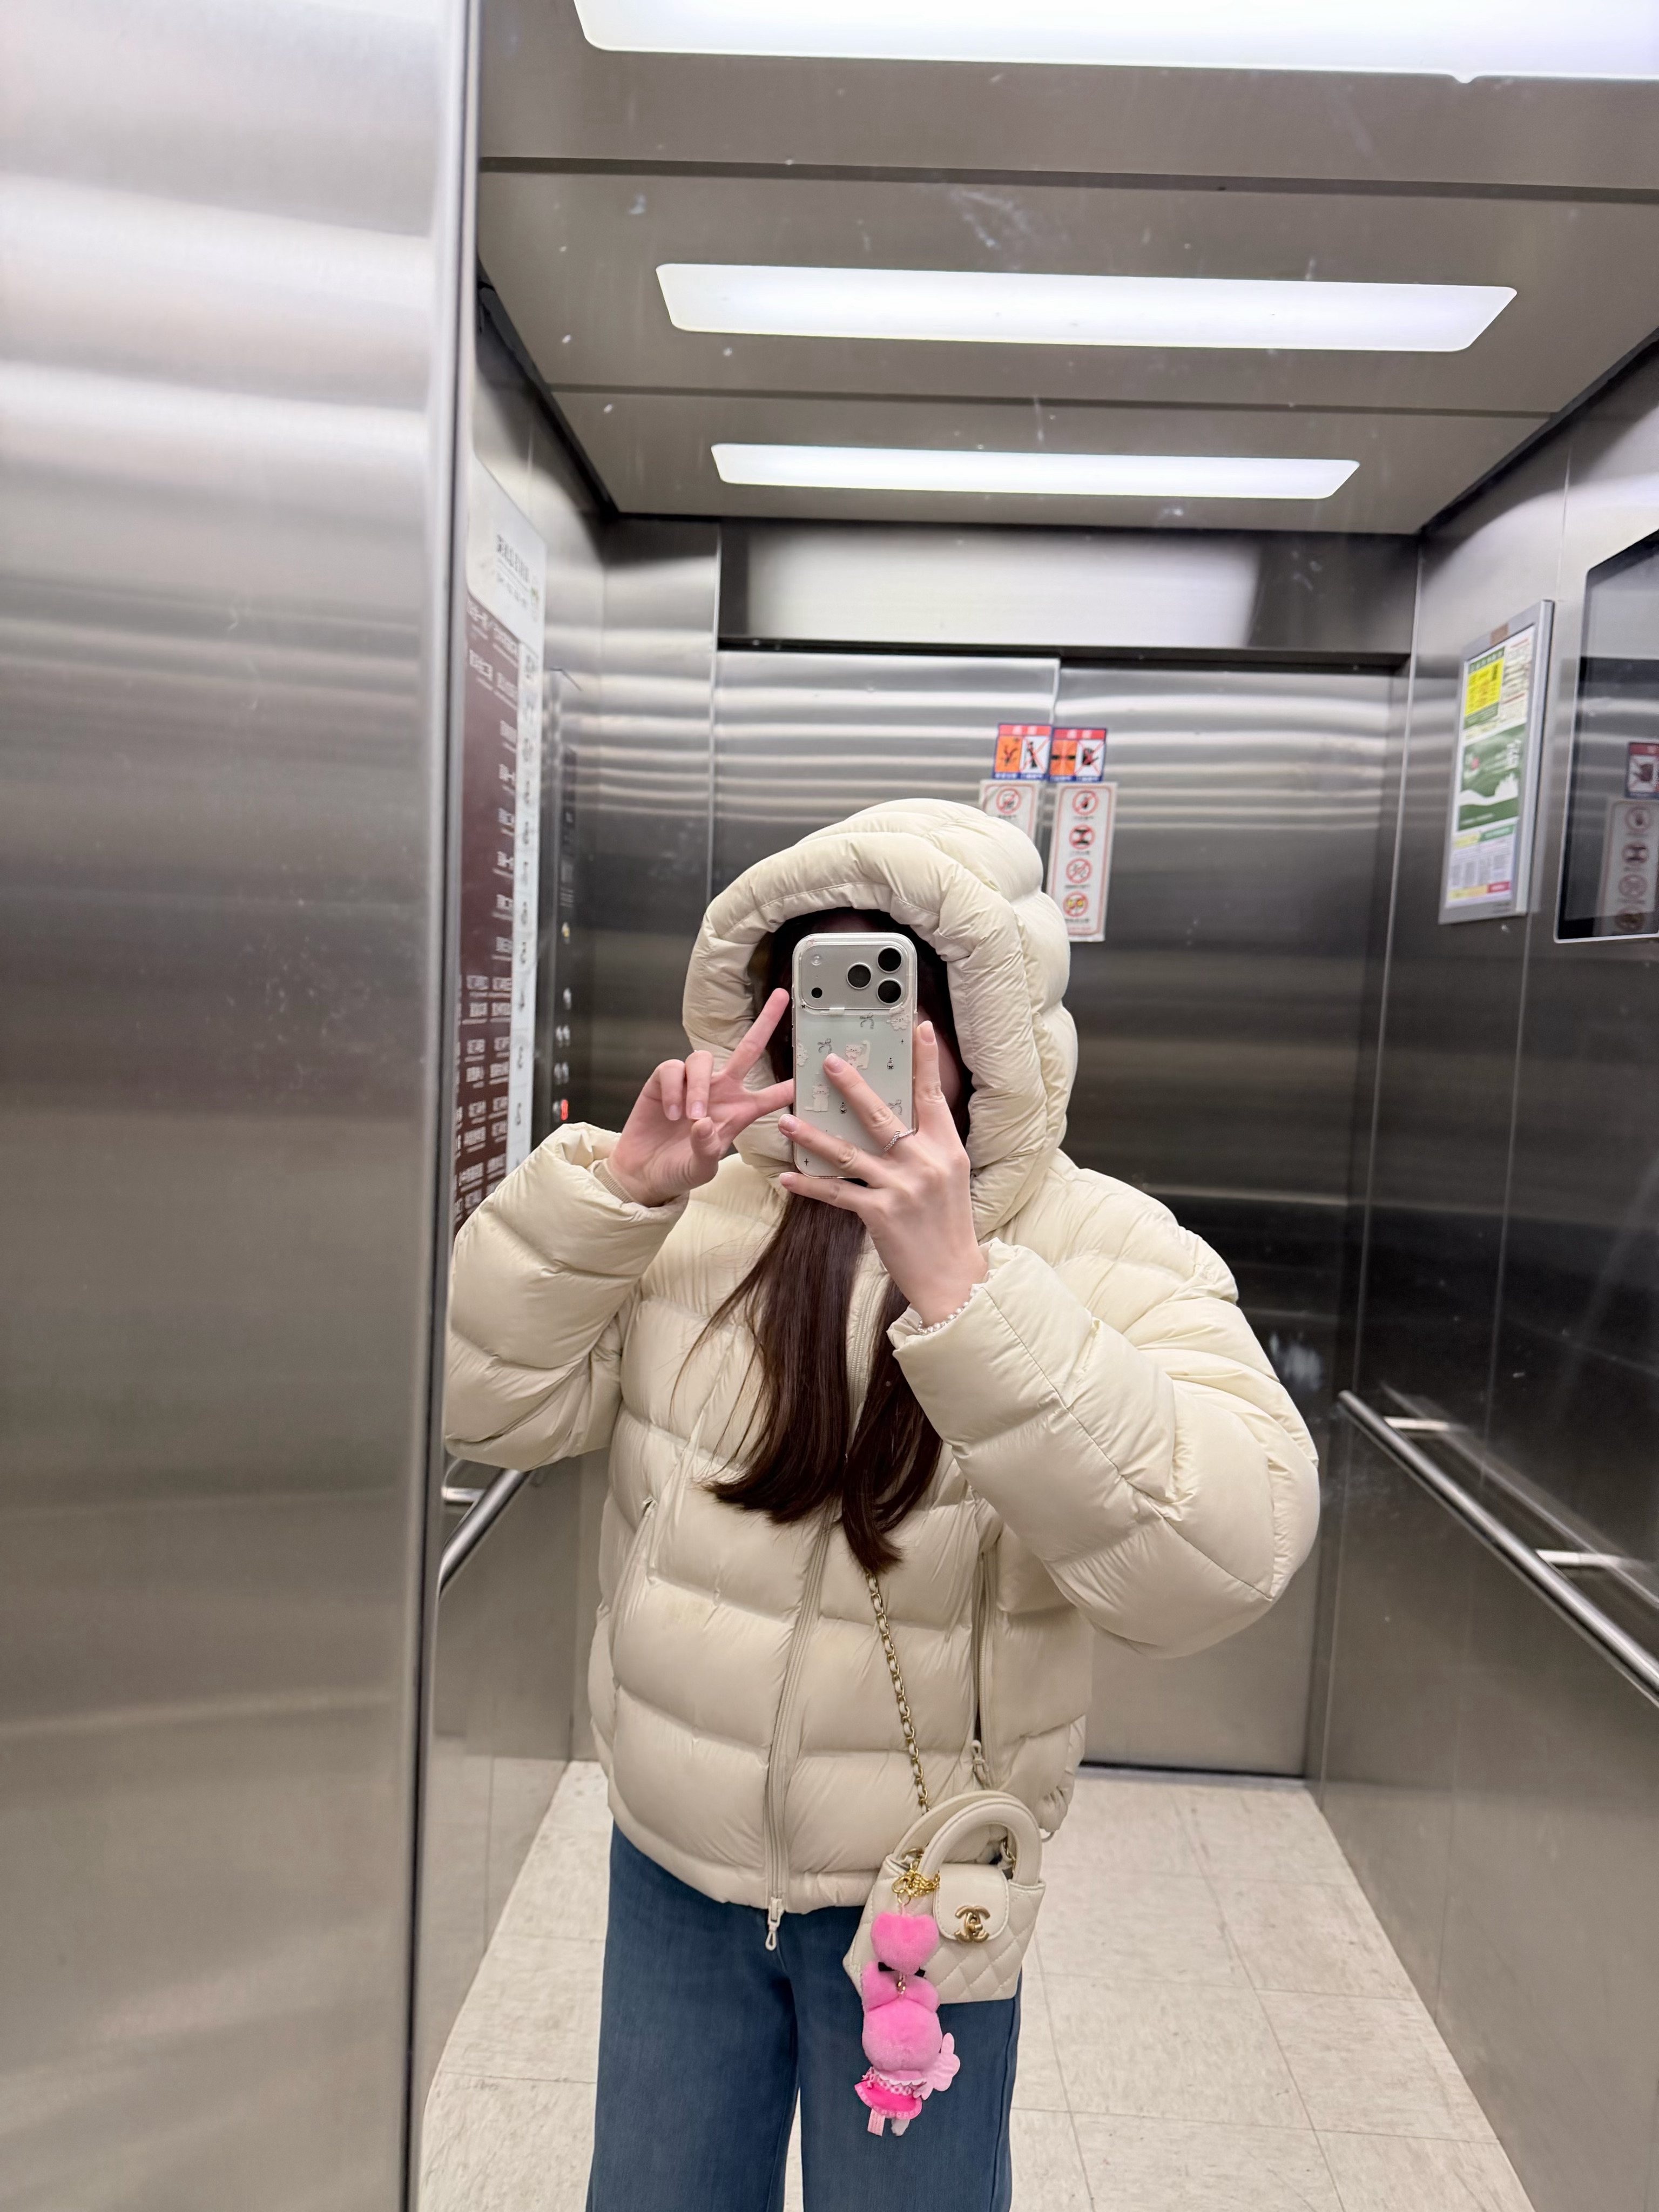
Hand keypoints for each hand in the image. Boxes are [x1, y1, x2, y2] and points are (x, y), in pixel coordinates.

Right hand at [607, 989, 793, 1206]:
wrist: (645, 1171)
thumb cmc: (679, 1169)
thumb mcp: (700, 1168)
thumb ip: (706, 1149)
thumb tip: (705, 1123)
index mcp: (740, 1112)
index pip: (772, 1095)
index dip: (791, 1084)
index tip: (814, 1068)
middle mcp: (721, 1091)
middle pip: (747, 1049)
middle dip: (765, 1022)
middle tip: (780, 997)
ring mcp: (694, 1083)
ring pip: (702, 1059)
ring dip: (698, 1087)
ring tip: (691, 1117)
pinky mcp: (665, 1081)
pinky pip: (673, 1069)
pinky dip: (674, 1090)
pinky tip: (671, 1112)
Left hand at [778, 1021, 987, 1325]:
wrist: (953, 1277)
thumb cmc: (948, 1226)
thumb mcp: (948, 1177)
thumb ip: (927, 1147)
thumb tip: (898, 1119)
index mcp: (945, 1149)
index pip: (932, 1096)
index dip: (925, 1061)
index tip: (918, 1028)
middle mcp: (924, 1162)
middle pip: (882, 1115)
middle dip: (853, 1087)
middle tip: (829, 1063)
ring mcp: (901, 1187)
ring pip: (849, 1152)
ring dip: (814, 1136)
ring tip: (787, 1121)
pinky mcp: (880, 1214)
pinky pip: (837, 1193)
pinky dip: (810, 1186)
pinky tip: (787, 1178)